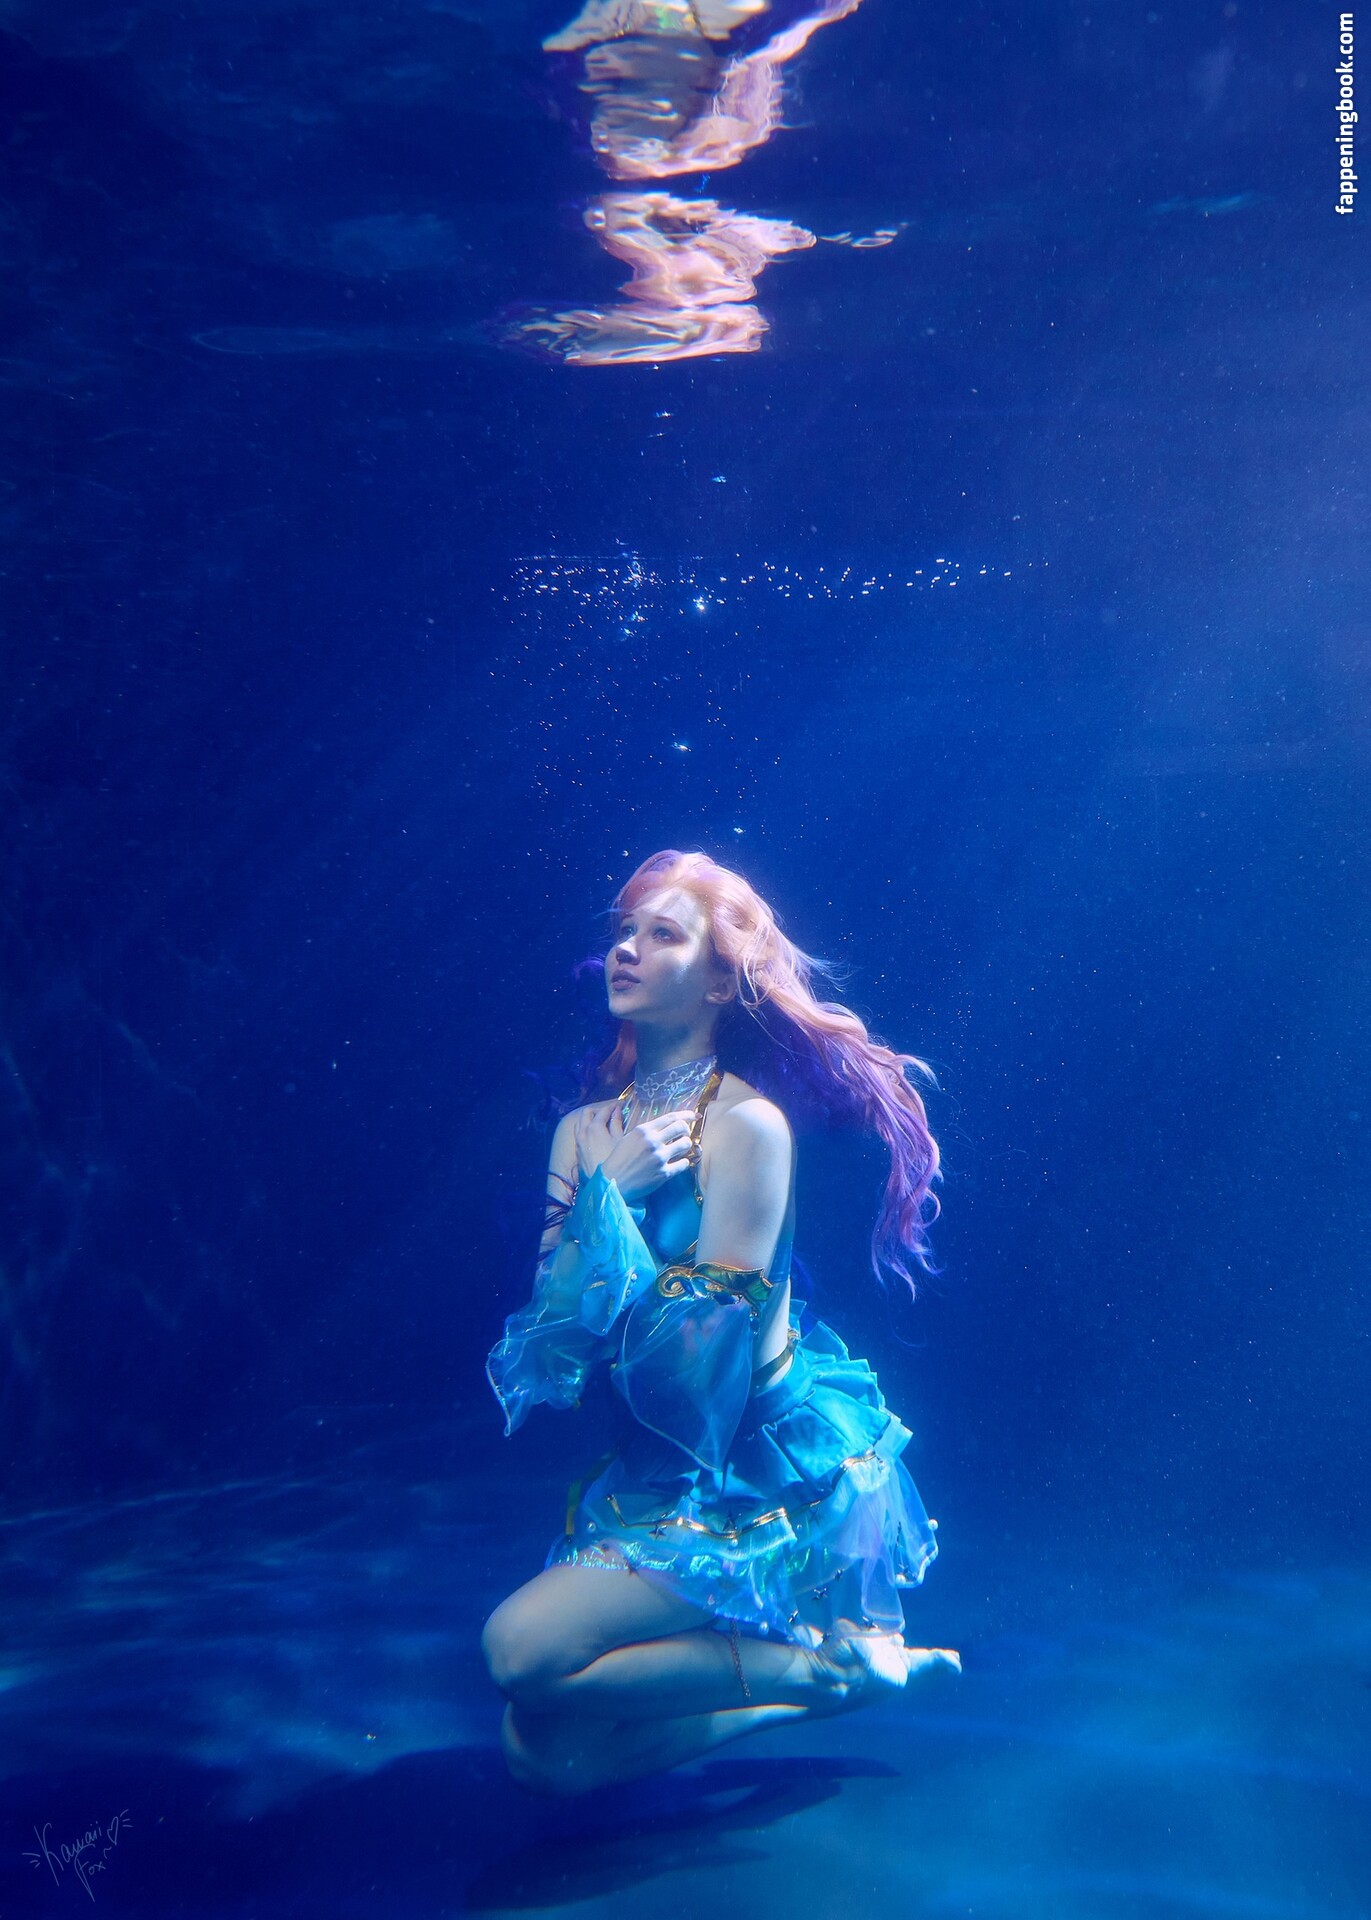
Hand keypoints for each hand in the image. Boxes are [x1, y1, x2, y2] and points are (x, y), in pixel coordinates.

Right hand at [573, 1103, 699, 1205]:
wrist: (613, 1182)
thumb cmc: (619, 1159)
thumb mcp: (629, 1138)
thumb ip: (647, 1131)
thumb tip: (666, 1125)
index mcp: (644, 1130)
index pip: (671, 1117)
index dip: (686, 1114)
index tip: (693, 1115)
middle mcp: (652, 1142)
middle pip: (681, 1127)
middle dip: (687, 1129)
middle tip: (685, 1133)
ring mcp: (659, 1158)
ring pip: (685, 1144)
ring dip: (686, 1145)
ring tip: (681, 1148)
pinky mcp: (663, 1173)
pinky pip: (684, 1164)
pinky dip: (683, 1162)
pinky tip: (678, 1163)